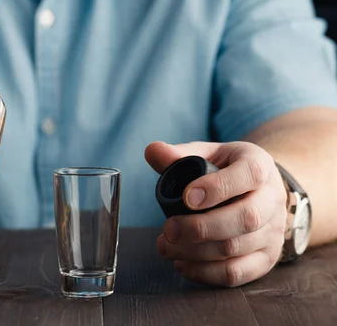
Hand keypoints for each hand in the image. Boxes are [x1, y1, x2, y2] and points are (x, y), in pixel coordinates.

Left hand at [145, 141, 286, 286]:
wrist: (260, 191)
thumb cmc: (226, 170)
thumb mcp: (207, 154)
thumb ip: (179, 154)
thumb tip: (152, 150)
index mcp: (259, 166)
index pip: (249, 174)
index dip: (218, 187)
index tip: (187, 197)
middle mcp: (272, 200)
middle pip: (245, 218)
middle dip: (201, 228)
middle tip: (169, 229)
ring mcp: (272, 232)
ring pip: (237, 248)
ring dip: (196, 252)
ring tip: (165, 246)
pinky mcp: (265, 259)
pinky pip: (237, 273)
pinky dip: (205, 273)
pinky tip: (182, 263)